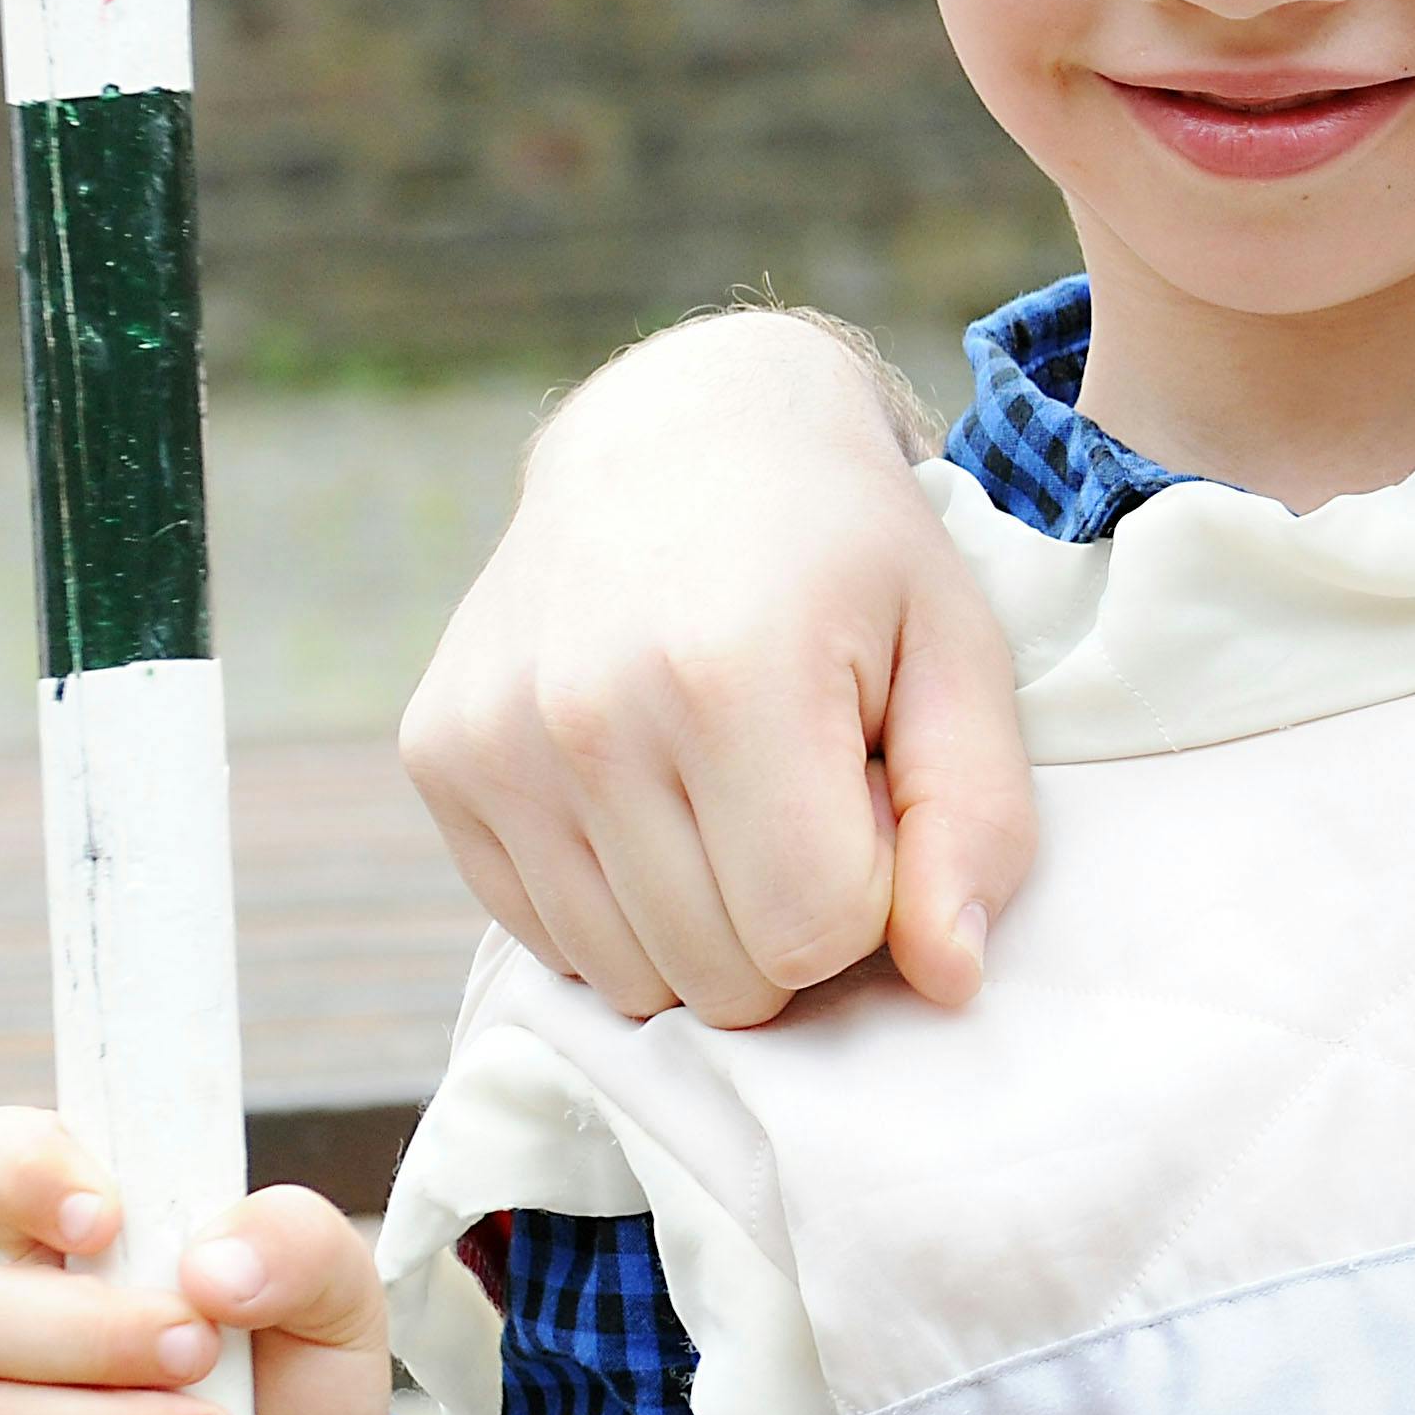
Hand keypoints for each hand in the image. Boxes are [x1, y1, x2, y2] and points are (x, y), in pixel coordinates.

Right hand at [399, 309, 1038, 1024]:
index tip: (874, 800)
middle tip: (809, 800)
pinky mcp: (439, 758)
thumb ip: (975, 821)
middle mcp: (588, 711)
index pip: (812, 933)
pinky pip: (548, 940)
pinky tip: (656, 801)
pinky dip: (620, 909)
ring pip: (631, 979)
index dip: (873, 895)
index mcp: (731, 676)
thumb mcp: (959, 653)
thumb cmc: (846, 556)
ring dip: (706, 928)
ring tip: (734, 799)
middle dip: (794, 924)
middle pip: (721, 976)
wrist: (679, 432)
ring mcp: (496, 739)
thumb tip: (951, 982)